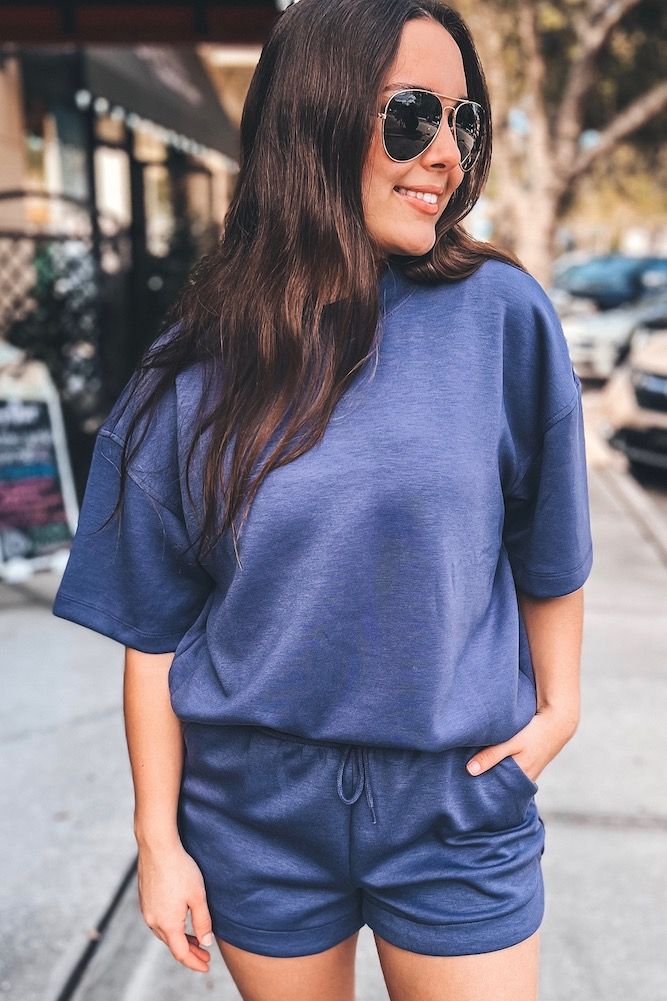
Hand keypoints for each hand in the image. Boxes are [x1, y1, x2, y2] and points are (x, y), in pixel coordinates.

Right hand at [137, 839, 214, 972]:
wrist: (157, 847)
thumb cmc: (180, 869)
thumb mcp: (198, 896)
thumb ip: (202, 921)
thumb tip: (206, 942)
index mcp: (167, 924)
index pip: (181, 953)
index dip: (195, 963)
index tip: (206, 966)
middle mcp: (153, 921)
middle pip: (172, 945)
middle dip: (190, 952)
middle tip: (205, 955)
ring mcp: (146, 910)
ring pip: (164, 933)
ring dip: (180, 939)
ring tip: (196, 939)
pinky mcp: (145, 899)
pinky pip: (158, 921)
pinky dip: (171, 927)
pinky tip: (180, 920)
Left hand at [465, 705, 578, 782]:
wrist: (558, 723)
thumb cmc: (534, 732)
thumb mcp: (512, 743)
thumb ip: (491, 755)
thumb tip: (470, 770)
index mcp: (521, 777)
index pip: (498, 792)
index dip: (483, 791)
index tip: (466, 789)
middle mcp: (525, 779)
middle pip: (501, 786)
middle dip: (486, 784)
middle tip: (466, 782)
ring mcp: (528, 772)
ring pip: (506, 778)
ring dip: (493, 774)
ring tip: (474, 772)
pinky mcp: (529, 764)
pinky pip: (512, 771)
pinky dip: (502, 767)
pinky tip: (489, 761)